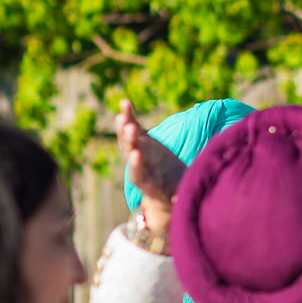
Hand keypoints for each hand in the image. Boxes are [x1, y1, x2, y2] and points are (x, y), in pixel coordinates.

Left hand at [115, 100, 186, 243]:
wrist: (166, 188)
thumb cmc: (175, 193)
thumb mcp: (178, 198)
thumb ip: (177, 198)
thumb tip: (179, 200)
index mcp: (147, 182)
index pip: (139, 174)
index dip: (137, 165)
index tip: (136, 155)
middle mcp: (140, 167)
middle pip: (131, 154)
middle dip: (130, 141)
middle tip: (129, 129)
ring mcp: (138, 153)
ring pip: (127, 141)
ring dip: (124, 127)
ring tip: (122, 114)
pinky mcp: (141, 142)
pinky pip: (132, 128)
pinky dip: (128, 116)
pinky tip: (124, 102)